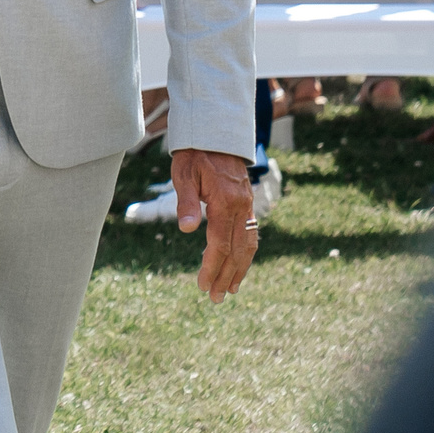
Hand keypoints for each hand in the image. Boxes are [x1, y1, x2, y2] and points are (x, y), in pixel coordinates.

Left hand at [171, 147, 257, 301]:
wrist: (215, 133)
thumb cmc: (194, 153)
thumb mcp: (183, 174)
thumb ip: (186, 202)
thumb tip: (187, 229)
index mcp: (225, 202)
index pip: (220, 244)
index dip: (212, 267)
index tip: (204, 285)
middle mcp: (241, 207)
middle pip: (237, 250)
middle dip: (227, 276)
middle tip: (216, 298)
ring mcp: (247, 207)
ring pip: (248, 245)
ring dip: (240, 269)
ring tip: (231, 289)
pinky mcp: (247, 205)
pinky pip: (250, 235)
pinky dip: (246, 254)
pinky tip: (239, 265)